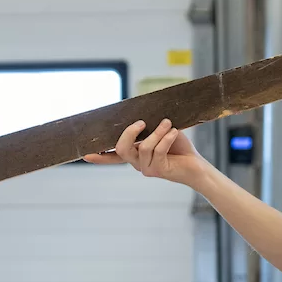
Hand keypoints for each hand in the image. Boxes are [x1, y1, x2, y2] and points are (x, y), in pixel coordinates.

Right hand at [83, 118, 202, 186]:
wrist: (196, 164)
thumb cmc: (178, 146)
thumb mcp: (160, 131)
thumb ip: (148, 126)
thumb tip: (142, 111)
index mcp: (135, 154)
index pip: (113, 156)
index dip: (100, 156)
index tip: (85, 154)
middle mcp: (138, 163)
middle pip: (122, 149)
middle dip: (129, 133)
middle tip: (142, 122)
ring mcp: (147, 168)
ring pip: (143, 147)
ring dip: (157, 132)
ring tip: (168, 123)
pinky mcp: (160, 170)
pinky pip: (159, 151)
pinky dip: (166, 138)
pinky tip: (174, 132)